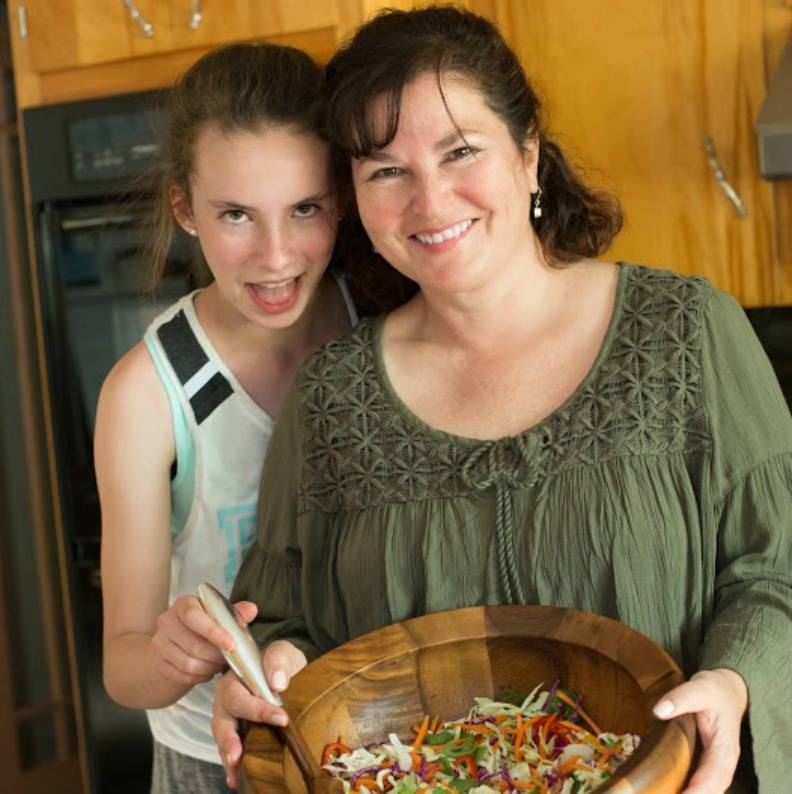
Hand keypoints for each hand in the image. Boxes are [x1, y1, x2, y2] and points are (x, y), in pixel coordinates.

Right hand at [150, 595, 257, 686]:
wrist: (174, 644)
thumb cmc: (202, 627)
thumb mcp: (218, 616)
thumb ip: (235, 613)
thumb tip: (251, 609)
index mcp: (183, 605)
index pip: (194, 617)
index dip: (214, 631)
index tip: (231, 644)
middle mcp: (167, 621)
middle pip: (194, 645)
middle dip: (217, 656)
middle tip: (230, 658)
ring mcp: (160, 643)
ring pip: (188, 663)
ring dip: (209, 668)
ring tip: (220, 665)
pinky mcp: (159, 663)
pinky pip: (182, 675)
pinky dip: (200, 677)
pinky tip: (208, 672)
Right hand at [212, 640, 306, 788]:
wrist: (285, 671)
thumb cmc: (280, 662)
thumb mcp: (282, 653)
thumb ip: (278, 661)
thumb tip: (277, 682)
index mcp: (234, 680)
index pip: (242, 697)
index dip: (260, 709)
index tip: (282, 718)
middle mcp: (227, 702)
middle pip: (223, 723)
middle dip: (229, 741)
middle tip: (236, 756)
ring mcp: (231, 720)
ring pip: (225, 740)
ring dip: (229, 757)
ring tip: (234, 775)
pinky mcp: (239, 734)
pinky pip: (233, 750)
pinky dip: (234, 766)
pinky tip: (236, 781)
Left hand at [653, 668, 747, 793]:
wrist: (727, 690)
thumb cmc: (715, 690)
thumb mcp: (699, 688)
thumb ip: (680, 698)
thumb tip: (659, 710)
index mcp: (725, 747)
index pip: (714, 776)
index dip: (698, 790)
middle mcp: (724, 761)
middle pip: (712, 789)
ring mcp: (716, 764)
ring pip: (707, 789)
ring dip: (689, 793)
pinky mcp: (707, 763)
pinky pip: (700, 782)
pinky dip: (687, 788)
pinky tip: (668, 788)